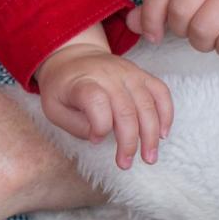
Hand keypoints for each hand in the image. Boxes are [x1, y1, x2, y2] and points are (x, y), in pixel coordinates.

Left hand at [34, 43, 171, 169]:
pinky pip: (161, 91)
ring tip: (148, 158)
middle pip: (126, 109)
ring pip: (147, 104)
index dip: (100, 125)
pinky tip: (162, 134)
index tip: (96, 139)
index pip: (96, 100)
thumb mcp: (52, 107)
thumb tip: (98, 137)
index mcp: (82, 81)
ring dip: (151, 134)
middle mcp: (107, 74)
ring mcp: (127, 72)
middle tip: (125, 163)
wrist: (73, 56)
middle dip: (128, 142)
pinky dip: (166, 114)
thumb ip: (74, 124)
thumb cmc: (62, 87)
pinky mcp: (141, 73)